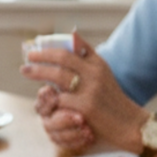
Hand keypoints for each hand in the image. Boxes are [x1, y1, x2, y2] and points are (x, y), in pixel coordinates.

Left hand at [22, 33, 143, 151]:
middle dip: (40, 57)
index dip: (50, 47)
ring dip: (38, 72)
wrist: (130, 124)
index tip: (36, 48)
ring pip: (57, 76)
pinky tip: (42, 96)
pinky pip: (59, 98)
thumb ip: (87, 56)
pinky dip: (49, 97)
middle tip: (27, 59)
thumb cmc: (111, 99)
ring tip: (25, 71)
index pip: (72, 48)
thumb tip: (71, 32)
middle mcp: (95, 73)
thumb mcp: (103, 74)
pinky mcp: (85, 107)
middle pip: (62, 59)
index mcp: (98, 64)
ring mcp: (90, 90)